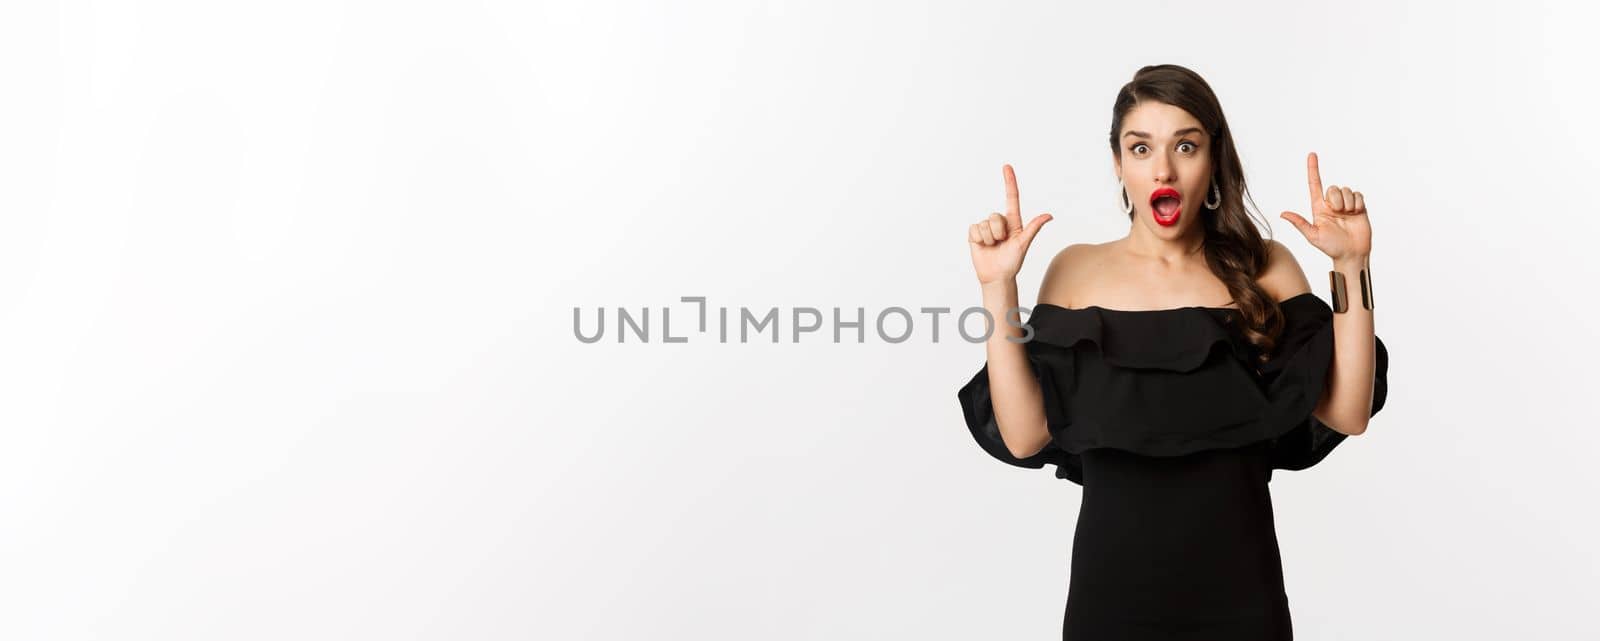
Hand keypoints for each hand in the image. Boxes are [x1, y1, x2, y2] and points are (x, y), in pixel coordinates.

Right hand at [969, 164, 1052, 284]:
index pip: (1011, 198)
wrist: (996, 276)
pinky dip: (979, 240)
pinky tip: (983, 247)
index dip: (1009, 181)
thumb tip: (1049, 215)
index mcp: (1013, 221)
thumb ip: (1034, 228)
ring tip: (993, 247)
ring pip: (985, 224)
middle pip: (995, 216)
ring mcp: (986, 227)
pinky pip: (974, 229)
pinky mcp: (975, 234)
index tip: (1007, 166)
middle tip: (1001, 243)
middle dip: (998, 232)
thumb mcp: (1023, 244)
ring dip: (989, 239)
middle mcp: (999, 222)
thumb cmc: (1012, 262)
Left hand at [1279, 152, 1371, 261]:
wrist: (1352, 254)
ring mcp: (1345, 204)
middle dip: (1336, 199)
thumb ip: (1300, 223)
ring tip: (1347, 216)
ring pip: (1346, 190)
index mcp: (1318, 208)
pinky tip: (1356, 214)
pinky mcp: (1358, 206)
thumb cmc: (1331, 247)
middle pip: (1333, 187)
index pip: (1314, 184)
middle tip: (1338, 213)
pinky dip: (1357, 203)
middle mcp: (1331, 203)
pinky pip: (1358, 195)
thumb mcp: (1313, 236)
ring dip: (1347, 203)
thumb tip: (1283, 214)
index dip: (1313, 169)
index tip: (1312, 154)